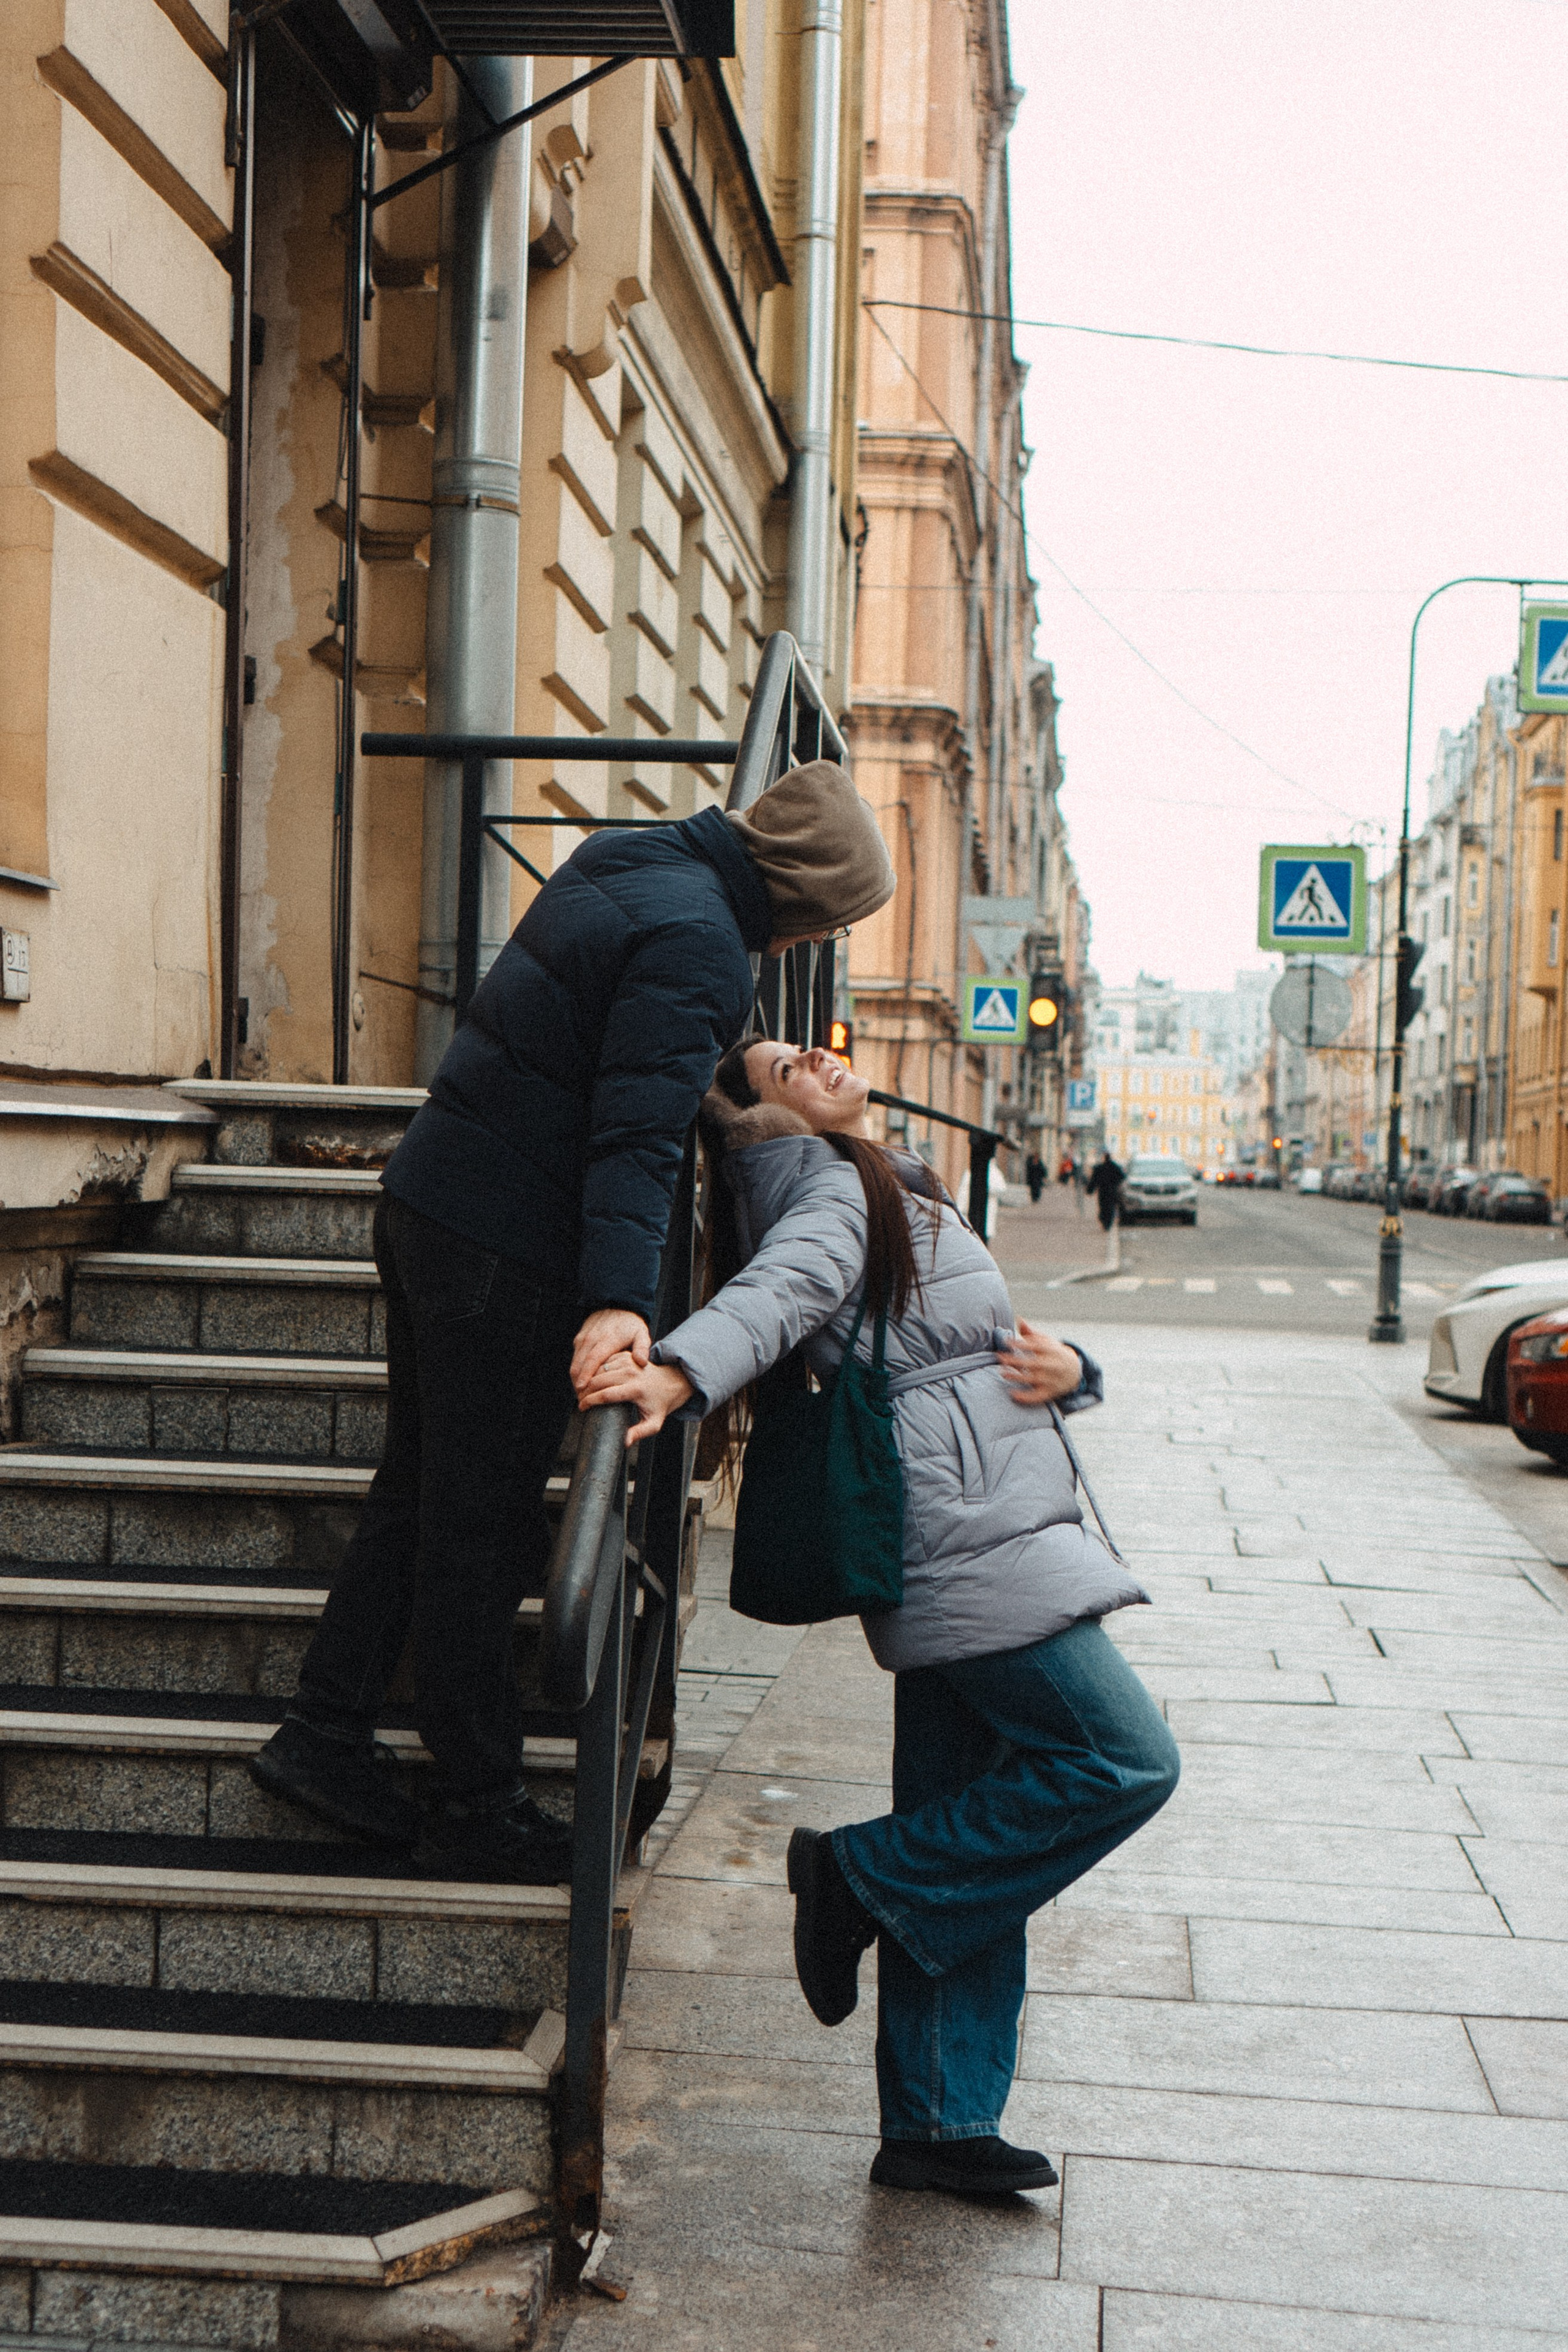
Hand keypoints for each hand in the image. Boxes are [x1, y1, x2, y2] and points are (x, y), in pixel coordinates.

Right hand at [571, 1310, 650, 1399]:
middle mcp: (592, 1338)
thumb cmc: (631, 1324)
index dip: (586, 1375)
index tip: (582, 1389)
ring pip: (575, 1362)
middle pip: (580, 1364)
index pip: (593, 1359)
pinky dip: (577, 1371)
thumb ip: (642, 1348)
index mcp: (608, 1339)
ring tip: (581, 1395)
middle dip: (578, 1382)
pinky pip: (575, 1358)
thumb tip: (641, 1362)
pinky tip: (582, 1383)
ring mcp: (584, 1338)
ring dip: (576, 1379)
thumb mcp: (641, 1334)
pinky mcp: (579, 1339)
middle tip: (582, 1400)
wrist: (616, 1305)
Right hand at [577, 1354, 693, 1445]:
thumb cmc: (660, 1404)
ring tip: (582, 1393)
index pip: (606, 1394)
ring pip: (599, 1369)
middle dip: (585, 1391)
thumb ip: (639, 1433)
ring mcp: (628, 1362)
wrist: (670, 1382)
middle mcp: (631, 1373)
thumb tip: (624, 1443)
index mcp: (636, 1389)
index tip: (582, 1408)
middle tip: (579, 1401)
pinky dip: (594, 1370)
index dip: (590, 1402)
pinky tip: (590, 1381)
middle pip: (598, 1380)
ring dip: (587, 1380)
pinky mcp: (625, 1356)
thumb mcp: (653, 1423)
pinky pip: (603, 1362)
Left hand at [997, 1319, 1082, 1407]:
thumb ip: (1031, 1333)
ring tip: (1002, 1373)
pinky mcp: (1050, 1392)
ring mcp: (1051, 1380)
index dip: (1021, 1344)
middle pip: (1034, 1363)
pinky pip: (1038, 1396)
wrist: (1075, 1370)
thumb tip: (1019, 1319)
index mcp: (1051, 1350)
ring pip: (1034, 1379)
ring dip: (1018, 1377)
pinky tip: (1013, 1394)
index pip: (1035, 1346)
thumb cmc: (1054, 1353)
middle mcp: (1052, 1365)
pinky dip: (1026, 1397)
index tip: (1006, 1341)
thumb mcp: (1046, 1341)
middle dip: (1016, 1360)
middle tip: (1000, 1357)